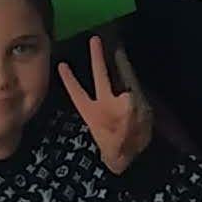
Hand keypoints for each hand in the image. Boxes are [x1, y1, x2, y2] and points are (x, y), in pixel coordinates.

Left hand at [60, 38, 153, 172]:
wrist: (138, 163)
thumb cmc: (120, 153)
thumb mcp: (118, 142)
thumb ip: (123, 119)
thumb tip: (128, 96)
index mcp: (93, 112)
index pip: (78, 93)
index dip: (70, 80)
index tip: (61, 65)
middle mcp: (105, 104)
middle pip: (101, 76)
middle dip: (97, 58)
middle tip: (95, 38)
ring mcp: (123, 105)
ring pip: (121, 82)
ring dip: (122, 71)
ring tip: (120, 54)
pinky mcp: (140, 109)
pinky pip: (139, 98)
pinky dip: (140, 97)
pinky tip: (141, 98)